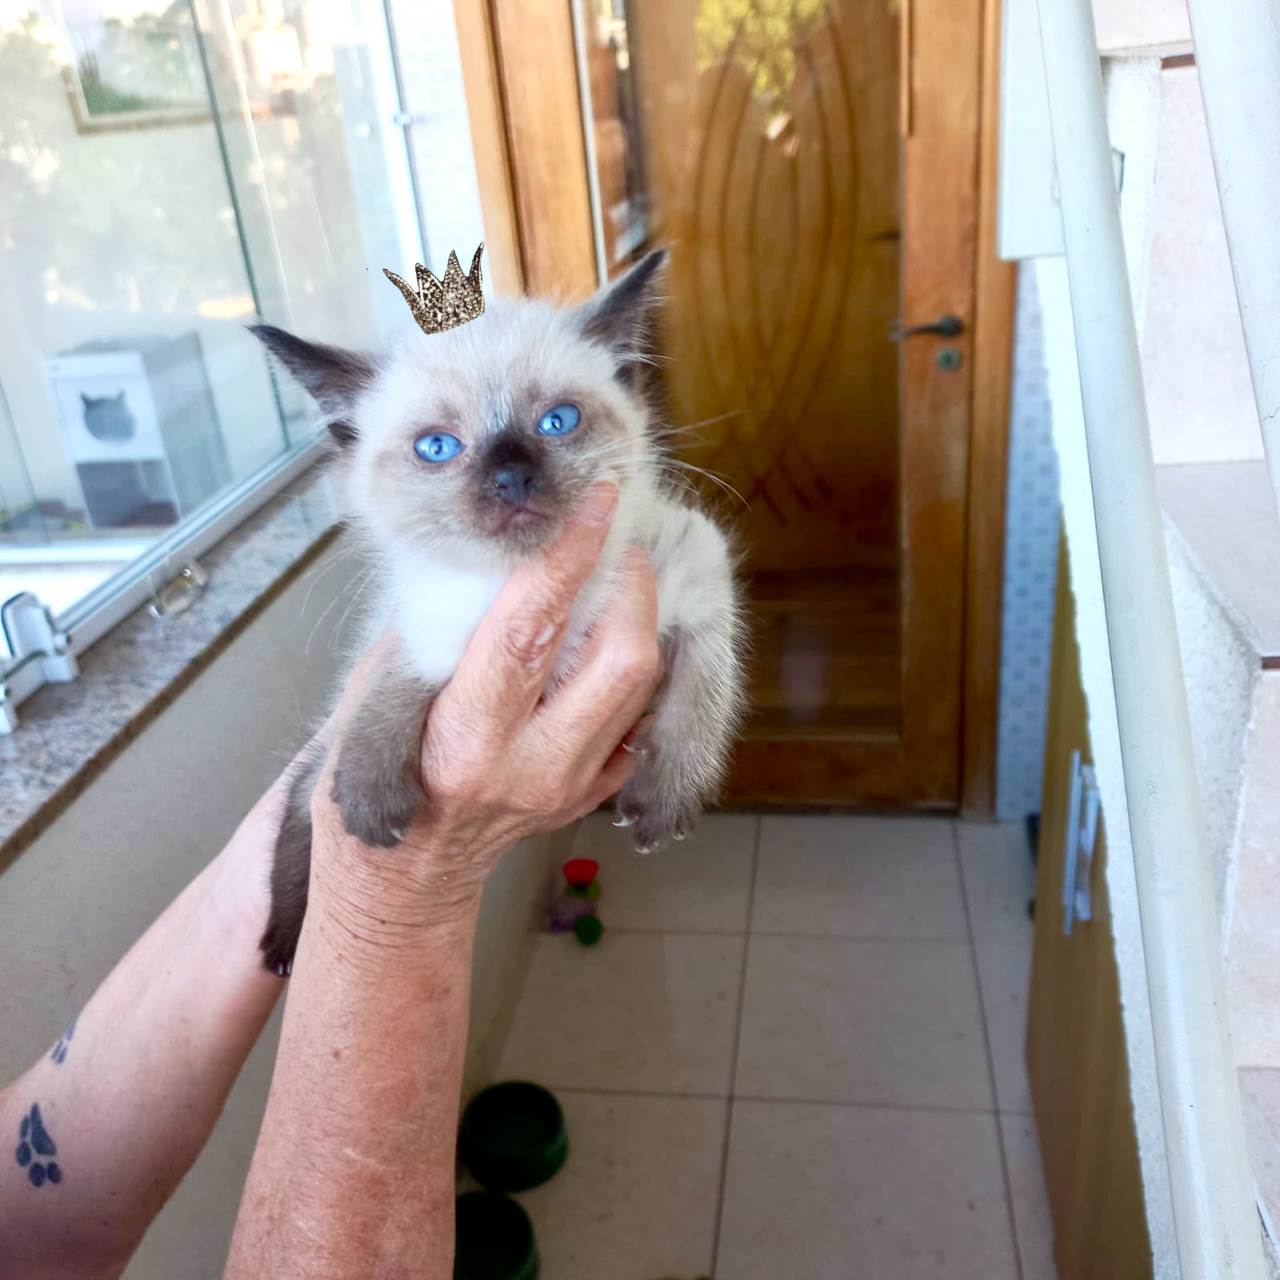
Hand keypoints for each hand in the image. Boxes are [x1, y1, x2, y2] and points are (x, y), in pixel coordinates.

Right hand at [308, 482, 661, 944]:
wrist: (401, 876)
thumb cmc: (376, 773)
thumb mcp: (381, 692)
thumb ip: (440, 629)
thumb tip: (497, 559)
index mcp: (467, 734)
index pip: (532, 625)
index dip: (570, 553)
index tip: (596, 501)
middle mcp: (531, 765)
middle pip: (619, 659)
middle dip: (632, 587)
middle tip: (615, 544)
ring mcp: (570, 788)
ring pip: (641, 687)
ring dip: (639, 622)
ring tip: (615, 581)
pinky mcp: (589, 798)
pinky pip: (636, 721)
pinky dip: (630, 672)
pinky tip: (605, 645)